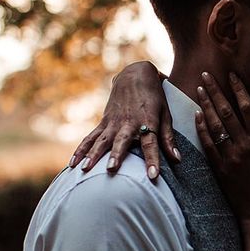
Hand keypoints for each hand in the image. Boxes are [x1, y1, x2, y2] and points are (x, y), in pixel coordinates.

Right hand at [69, 61, 179, 179]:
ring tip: (85, 170)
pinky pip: (90, 137)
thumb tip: (176, 159)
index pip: (151, 143)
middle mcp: (128, 123)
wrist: (134, 75)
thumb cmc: (154, 97)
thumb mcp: (165, 114)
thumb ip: (168, 138)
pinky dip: (81, 150)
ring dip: (93, 155)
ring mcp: (113, 122)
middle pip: (122, 141)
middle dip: (116, 155)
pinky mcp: (103, 122)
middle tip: (111, 169)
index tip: (153, 175)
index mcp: (147, 121)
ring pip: (101, 140)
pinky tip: (72, 164)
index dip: (152, 159)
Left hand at [195, 72, 249, 221]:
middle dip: (216, 91)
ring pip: (215, 126)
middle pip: (227, 112)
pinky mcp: (219, 169)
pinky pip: (208, 145)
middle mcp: (245, 147)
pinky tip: (196, 115)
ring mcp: (230, 158)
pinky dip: (201, 128)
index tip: (232, 75)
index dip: (239, 90)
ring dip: (206, 105)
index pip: (249, 108)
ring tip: (199, 89)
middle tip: (206, 75)